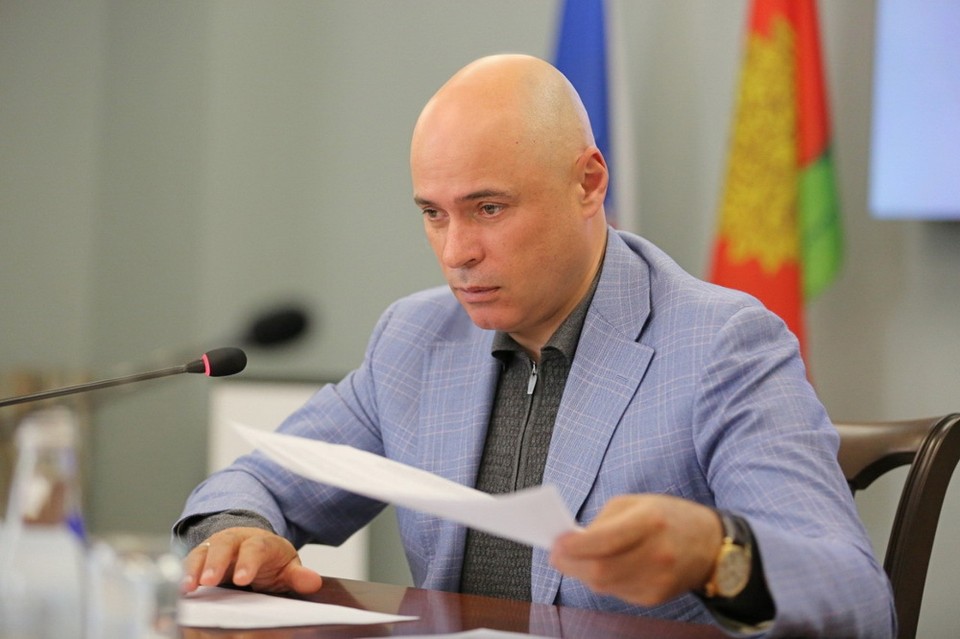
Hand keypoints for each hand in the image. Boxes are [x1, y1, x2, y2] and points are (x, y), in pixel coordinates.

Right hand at [180, 527, 322, 594]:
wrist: (251, 544)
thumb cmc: (269, 559)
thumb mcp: (286, 566)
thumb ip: (298, 576)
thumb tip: (313, 582)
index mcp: (260, 542)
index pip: (255, 548)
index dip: (248, 562)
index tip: (243, 578)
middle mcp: (235, 540)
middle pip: (224, 546)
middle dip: (215, 562)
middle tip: (208, 580)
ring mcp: (216, 546)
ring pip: (202, 552)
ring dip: (193, 568)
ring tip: (187, 587)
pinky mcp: (201, 556)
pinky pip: (188, 562)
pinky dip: (182, 573)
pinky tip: (178, 589)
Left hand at [549, 494, 721, 606]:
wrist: (710, 544)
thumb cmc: (668, 517)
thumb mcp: (636, 503)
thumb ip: (603, 520)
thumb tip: (573, 541)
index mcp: (649, 521)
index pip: (603, 541)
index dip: (574, 545)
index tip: (556, 543)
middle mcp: (656, 553)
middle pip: (600, 570)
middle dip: (571, 564)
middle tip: (556, 554)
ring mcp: (658, 579)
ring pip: (604, 586)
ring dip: (583, 573)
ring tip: (575, 560)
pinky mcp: (656, 597)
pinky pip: (617, 593)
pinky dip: (603, 581)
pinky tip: (602, 568)